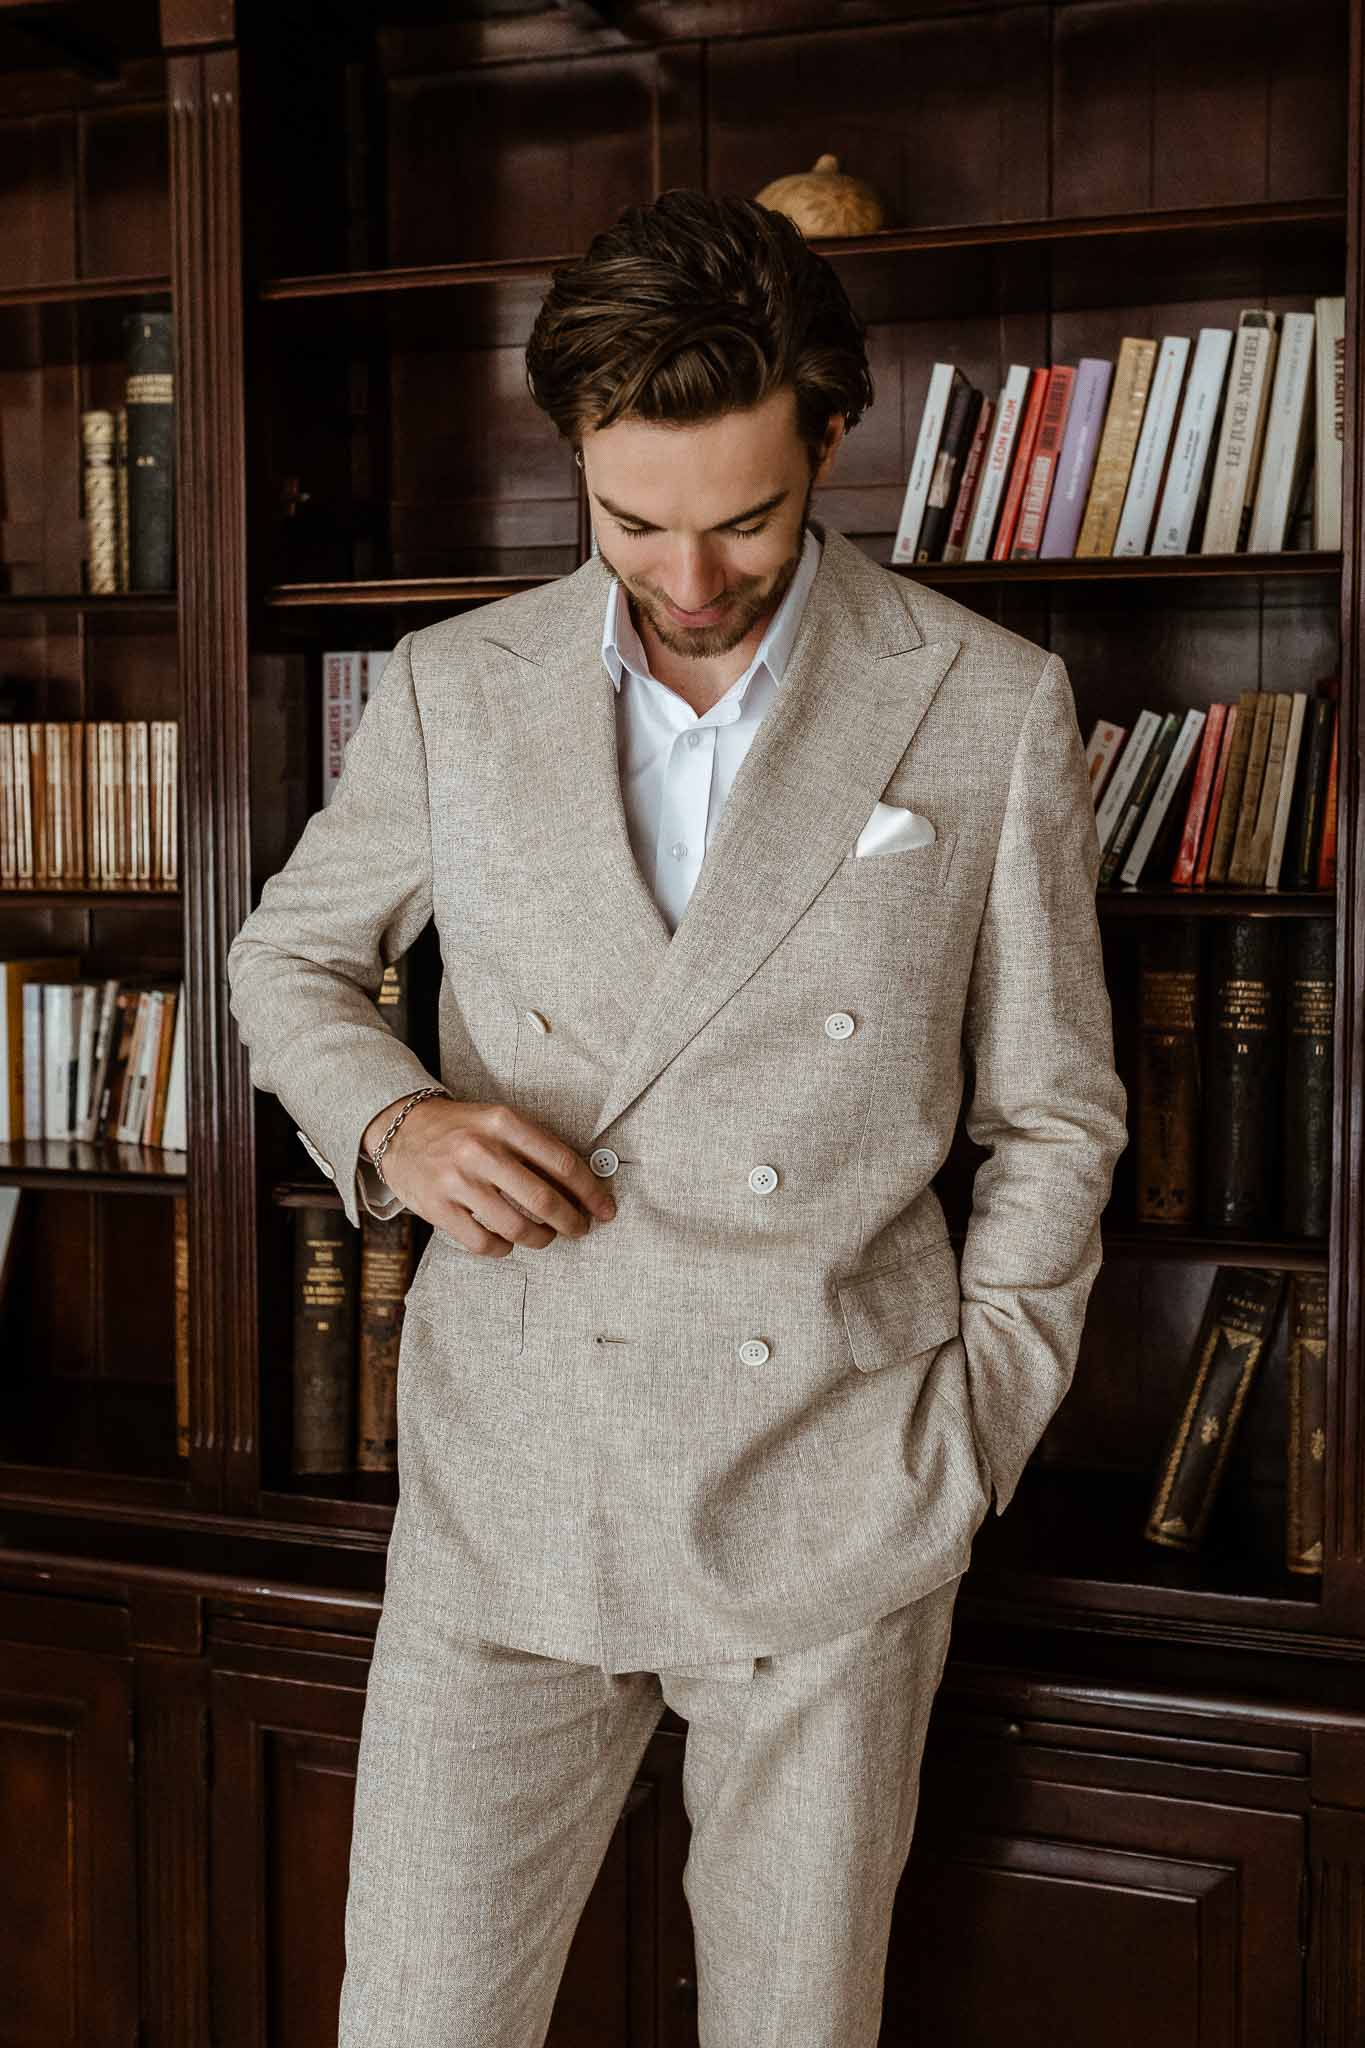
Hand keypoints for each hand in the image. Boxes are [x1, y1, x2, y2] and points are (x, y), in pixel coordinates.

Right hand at [364, 1096, 616, 1256]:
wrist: (400, 1129)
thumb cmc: (462, 1128)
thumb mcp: (498, 1121)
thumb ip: (536, 1146)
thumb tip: (583, 1183)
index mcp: (503, 1122)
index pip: (562, 1162)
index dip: (590, 1191)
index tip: (605, 1209)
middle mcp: (480, 1150)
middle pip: (543, 1199)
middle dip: (572, 1221)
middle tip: (581, 1229)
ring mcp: (457, 1181)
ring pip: (516, 1227)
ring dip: (540, 1239)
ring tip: (546, 1236)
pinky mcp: (437, 1208)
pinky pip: (483, 1243)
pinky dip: (503, 1249)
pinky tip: (508, 1243)